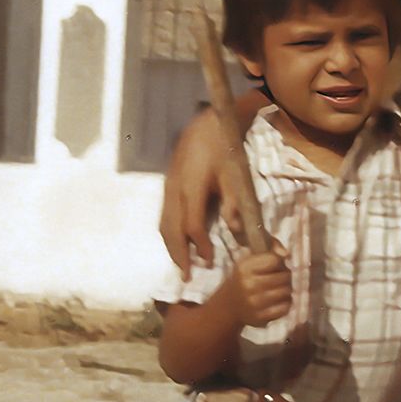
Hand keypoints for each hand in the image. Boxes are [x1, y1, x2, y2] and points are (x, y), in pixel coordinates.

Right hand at [161, 115, 245, 270]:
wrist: (206, 124)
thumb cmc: (224, 148)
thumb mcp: (235, 175)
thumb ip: (235, 204)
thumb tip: (237, 233)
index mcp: (191, 186)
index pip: (192, 225)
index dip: (200, 247)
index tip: (210, 261)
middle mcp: (174, 190)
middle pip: (171, 231)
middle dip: (179, 256)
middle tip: (187, 277)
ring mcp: (168, 188)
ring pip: (164, 225)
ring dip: (171, 248)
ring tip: (182, 266)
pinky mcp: (167, 187)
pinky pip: (164, 217)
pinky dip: (169, 235)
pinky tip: (179, 245)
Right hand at [232, 250, 293, 328]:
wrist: (229, 306)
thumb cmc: (245, 279)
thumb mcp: (249, 261)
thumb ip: (269, 250)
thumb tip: (286, 254)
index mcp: (244, 268)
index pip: (275, 260)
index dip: (279, 262)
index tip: (275, 266)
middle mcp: (248, 285)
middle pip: (284, 276)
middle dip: (286, 276)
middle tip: (281, 278)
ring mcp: (254, 303)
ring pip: (287, 291)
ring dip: (287, 289)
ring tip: (280, 288)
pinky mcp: (261, 317)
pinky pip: (285, 307)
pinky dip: (286, 303)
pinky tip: (279, 301)